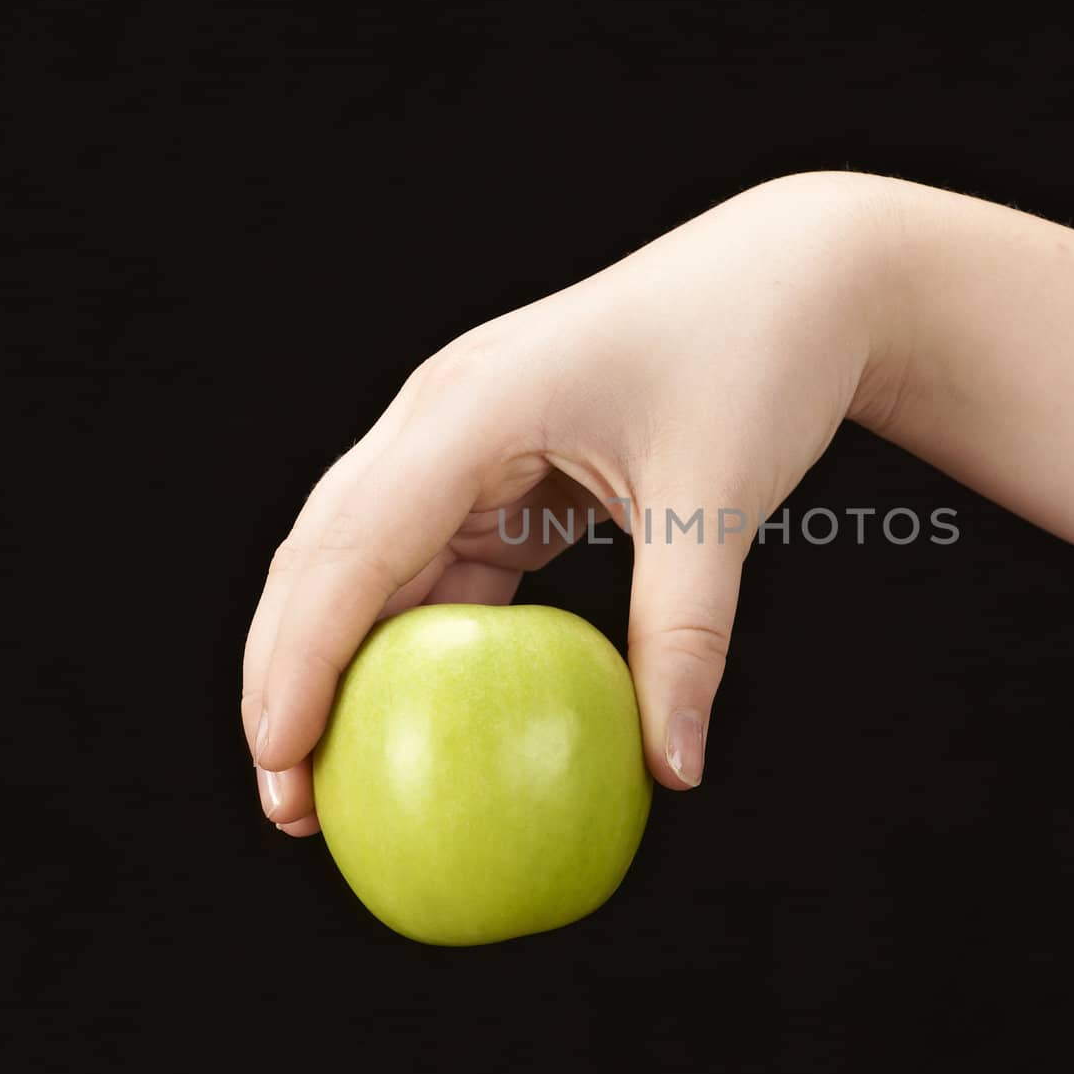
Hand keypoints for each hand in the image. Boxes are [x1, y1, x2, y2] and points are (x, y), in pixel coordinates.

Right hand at [241, 172, 903, 832]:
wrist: (794, 273)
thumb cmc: (756, 358)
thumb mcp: (717, 497)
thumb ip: (686, 634)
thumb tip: (674, 770)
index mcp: (475, 404)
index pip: (355, 544)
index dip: (300, 656)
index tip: (279, 761)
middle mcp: (442, 412)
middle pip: (323, 552)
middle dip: (285, 672)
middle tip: (288, 800)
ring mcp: (460, 432)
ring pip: (361, 556)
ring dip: (336, 659)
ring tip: (324, 773)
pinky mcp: (496, 460)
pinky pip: (430, 556)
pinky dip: (412, 634)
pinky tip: (415, 711)